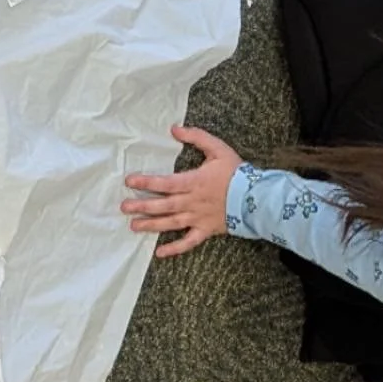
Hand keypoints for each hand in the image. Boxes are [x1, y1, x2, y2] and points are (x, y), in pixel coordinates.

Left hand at [120, 124, 240, 257]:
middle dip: (142, 205)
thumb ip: (196, 137)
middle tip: (124, 207)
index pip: (164, 183)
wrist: (258, 198)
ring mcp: (198, 218)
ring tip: (133, 226)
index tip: (129, 181)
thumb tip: (174, 129)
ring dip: (151, 225)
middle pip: (163, 205)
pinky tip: (159, 252)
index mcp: (193, 182)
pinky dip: (174, 248)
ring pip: (171, 223)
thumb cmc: (237, 172)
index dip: (146, 182)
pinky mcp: (206, 230)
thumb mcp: (217, 148)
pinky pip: (188, 242)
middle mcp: (192, 202)